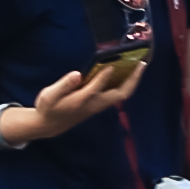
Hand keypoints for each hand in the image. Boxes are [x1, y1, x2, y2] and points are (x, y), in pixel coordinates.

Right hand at [10, 62, 141, 142]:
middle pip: (120, 94)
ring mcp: (98, 105)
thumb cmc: (48, 108)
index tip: (111, 63)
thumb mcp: (49, 96)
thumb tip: (78, 74)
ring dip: (131, 80)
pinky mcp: (98, 104)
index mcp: (81, 101)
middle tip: (141, 62)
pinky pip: (117, 93)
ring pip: (121, 94)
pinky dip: (125, 82)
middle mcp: (94, 104)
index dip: (104, 76)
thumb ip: (64, 85)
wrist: (49, 125)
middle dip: (133, 79)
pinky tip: (125, 71)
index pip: (97, 88)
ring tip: (138, 64)